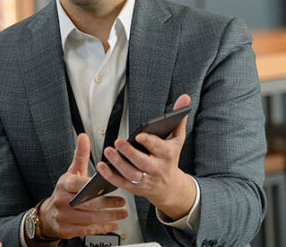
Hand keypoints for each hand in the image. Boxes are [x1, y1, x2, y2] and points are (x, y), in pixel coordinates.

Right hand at [36, 134, 128, 240]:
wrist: (49, 215)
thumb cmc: (64, 192)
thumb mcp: (71, 172)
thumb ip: (80, 155)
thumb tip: (83, 137)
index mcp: (64, 185)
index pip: (78, 183)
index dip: (92, 185)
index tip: (108, 185)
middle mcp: (62, 201)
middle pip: (87, 203)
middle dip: (107, 204)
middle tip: (121, 202)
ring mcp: (63, 217)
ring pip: (90, 218)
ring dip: (108, 216)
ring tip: (121, 213)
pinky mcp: (66, 230)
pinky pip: (87, 230)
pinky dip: (102, 228)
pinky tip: (113, 224)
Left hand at [96, 94, 196, 219]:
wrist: (170, 187)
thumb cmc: (170, 158)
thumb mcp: (177, 139)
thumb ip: (178, 119)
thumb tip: (184, 98)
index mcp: (167, 154)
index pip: (158, 147)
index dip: (149, 142)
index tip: (139, 135)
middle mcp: (157, 168)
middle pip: (143, 162)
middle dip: (130, 153)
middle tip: (118, 142)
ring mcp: (145, 180)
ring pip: (131, 173)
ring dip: (118, 164)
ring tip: (108, 151)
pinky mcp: (134, 187)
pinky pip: (120, 182)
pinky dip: (110, 175)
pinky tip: (101, 165)